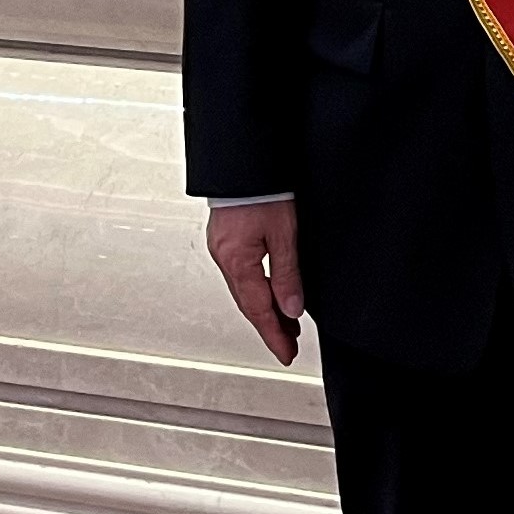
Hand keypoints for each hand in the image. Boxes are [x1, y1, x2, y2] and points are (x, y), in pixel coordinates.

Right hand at [206, 200, 304, 363]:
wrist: (244, 158)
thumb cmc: (263, 187)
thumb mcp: (284, 233)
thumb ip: (287, 273)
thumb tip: (292, 309)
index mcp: (236, 260)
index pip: (258, 310)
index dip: (274, 335)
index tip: (287, 354)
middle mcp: (224, 257)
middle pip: (248, 303)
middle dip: (270, 326)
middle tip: (289, 345)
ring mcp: (222, 247)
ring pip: (244, 289)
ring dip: (264, 308)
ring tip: (286, 323)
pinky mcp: (225, 237)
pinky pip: (240, 273)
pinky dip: (256, 288)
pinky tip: (268, 291)